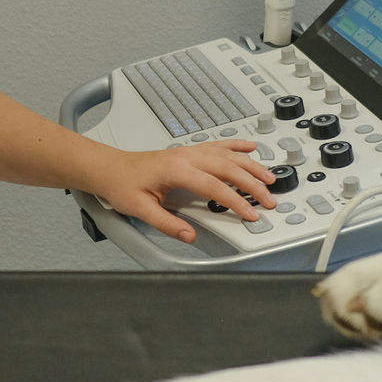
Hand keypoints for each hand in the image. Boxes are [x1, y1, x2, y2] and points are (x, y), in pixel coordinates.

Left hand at [95, 140, 276, 242]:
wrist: (111, 168)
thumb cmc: (123, 185)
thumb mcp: (141, 210)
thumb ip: (167, 224)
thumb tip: (189, 236)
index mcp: (177, 170)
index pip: (216, 187)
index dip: (236, 202)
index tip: (251, 214)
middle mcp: (187, 157)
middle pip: (229, 168)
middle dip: (253, 184)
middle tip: (269, 200)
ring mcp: (189, 151)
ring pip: (228, 155)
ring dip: (252, 165)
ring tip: (270, 178)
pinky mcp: (189, 151)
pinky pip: (219, 145)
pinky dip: (237, 145)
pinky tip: (250, 147)